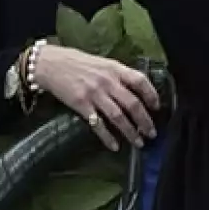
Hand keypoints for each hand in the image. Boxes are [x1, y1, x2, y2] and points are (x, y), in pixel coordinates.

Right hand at [33, 46, 159, 151]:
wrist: (51, 64)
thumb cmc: (79, 63)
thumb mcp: (104, 64)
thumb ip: (119, 76)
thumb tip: (136, 90)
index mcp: (116, 69)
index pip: (140, 81)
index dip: (152, 95)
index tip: (157, 107)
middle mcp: (108, 82)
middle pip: (132, 103)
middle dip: (144, 121)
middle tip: (152, 133)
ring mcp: (95, 94)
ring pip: (118, 116)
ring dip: (130, 131)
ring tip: (139, 142)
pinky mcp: (81, 105)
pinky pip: (97, 124)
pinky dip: (107, 137)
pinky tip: (115, 146)